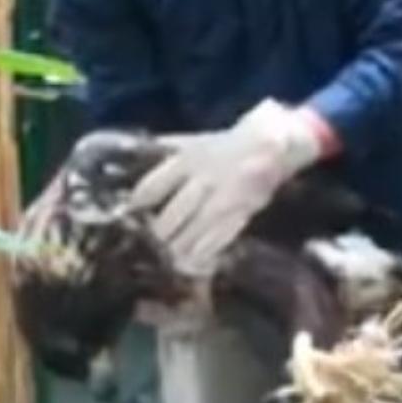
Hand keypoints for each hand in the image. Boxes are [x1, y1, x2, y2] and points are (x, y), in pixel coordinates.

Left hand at [130, 99, 327, 276]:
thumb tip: (129, 155)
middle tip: (149, 245)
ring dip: (179, 247)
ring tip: (168, 259)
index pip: (154, 185)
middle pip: (173, 214)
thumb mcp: (194, 141)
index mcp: (189, 159)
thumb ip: (166, 150)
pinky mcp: (243, 212)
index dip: (138, 204)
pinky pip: (221, 236)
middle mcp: (204, 179)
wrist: (272, 144)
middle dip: (159, 234)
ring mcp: (225, 198)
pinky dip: (205, 251)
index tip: (128, 216)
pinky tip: (194, 261)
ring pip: (195, 229)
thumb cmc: (228, 143)